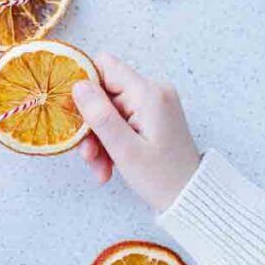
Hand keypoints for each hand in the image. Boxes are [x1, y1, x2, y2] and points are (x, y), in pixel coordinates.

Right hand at [71, 54, 200, 211]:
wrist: (192, 198)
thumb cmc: (162, 178)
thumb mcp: (124, 149)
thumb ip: (100, 115)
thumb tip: (78, 84)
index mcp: (149, 94)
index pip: (105, 66)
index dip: (84, 85)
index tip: (73, 112)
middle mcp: (153, 92)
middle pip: (104, 94)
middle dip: (91, 125)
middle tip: (88, 155)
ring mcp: (153, 105)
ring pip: (109, 111)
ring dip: (100, 139)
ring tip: (100, 167)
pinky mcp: (152, 117)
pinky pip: (121, 121)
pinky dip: (112, 142)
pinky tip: (108, 166)